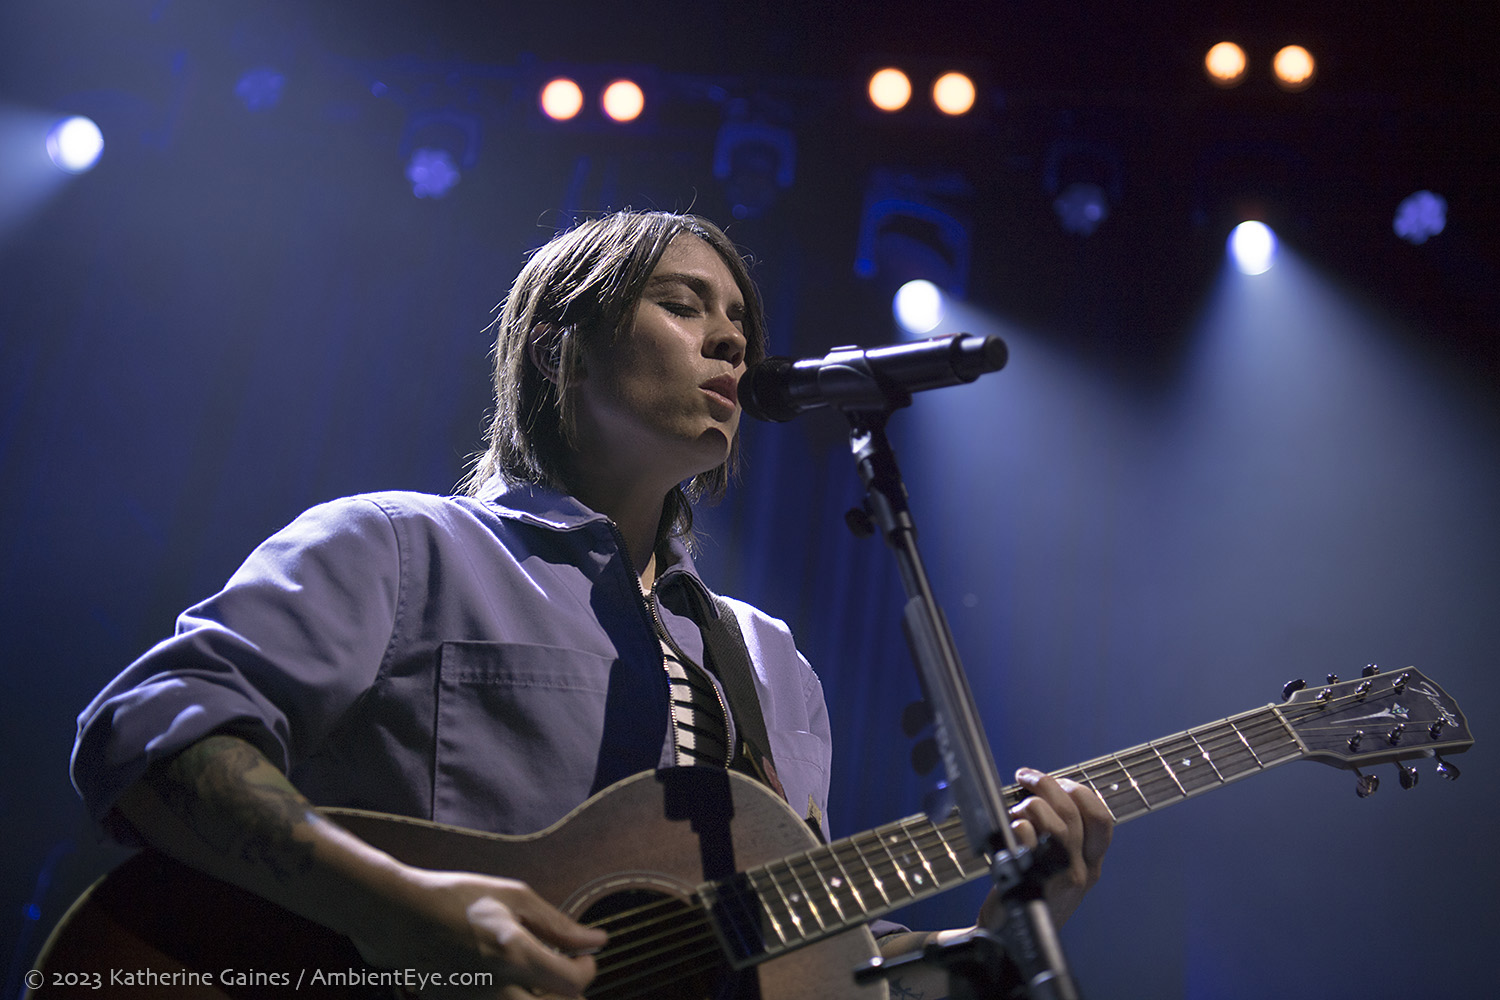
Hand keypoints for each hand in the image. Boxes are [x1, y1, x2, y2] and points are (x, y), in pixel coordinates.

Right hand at [350, 866, 607, 998]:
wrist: (398, 917)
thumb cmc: (456, 899)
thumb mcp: (513, 897)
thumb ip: (558, 925)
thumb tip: (596, 941)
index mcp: (515, 955)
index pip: (572, 983)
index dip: (587, 970)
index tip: (584, 956)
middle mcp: (498, 990)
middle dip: (565, 993)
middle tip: (564, 972)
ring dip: (541, 998)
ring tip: (540, 979)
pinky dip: (515, 998)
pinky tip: (511, 982)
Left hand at [979, 768, 1113, 928]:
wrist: (1009, 935)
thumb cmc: (1032, 894)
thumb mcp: (1059, 868)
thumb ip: (1061, 836)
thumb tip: (1043, 792)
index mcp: (1091, 863)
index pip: (1103, 820)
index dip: (1081, 792)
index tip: (1059, 781)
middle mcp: (1081, 871)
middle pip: (1074, 813)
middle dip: (1049, 784)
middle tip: (1026, 776)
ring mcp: (1060, 879)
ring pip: (1058, 825)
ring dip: (1032, 805)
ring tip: (1016, 809)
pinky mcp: (1035, 883)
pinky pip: (1032, 844)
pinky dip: (1020, 826)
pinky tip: (1011, 826)